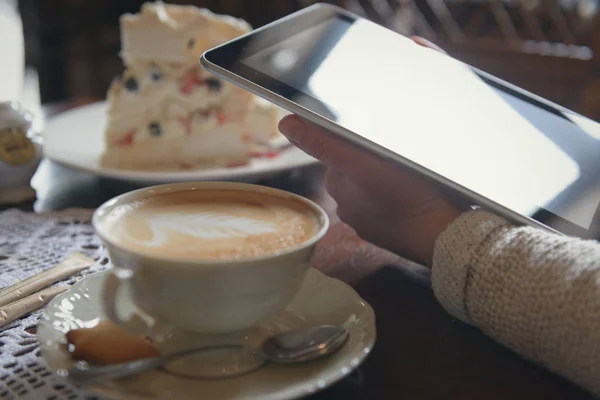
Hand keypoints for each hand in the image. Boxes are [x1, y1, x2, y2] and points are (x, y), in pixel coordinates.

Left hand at [278, 37, 462, 266]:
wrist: (440, 235)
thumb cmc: (404, 196)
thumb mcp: (361, 162)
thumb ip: (323, 143)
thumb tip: (285, 125)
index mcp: (338, 184)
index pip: (338, 152)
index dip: (357, 145)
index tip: (379, 145)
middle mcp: (347, 206)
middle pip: (354, 170)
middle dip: (369, 161)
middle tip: (395, 158)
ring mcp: (367, 221)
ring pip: (370, 189)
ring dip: (382, 180)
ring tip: (406, 178)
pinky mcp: (387, 232)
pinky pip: (385, 207)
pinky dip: (393, 200)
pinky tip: (410, 198)